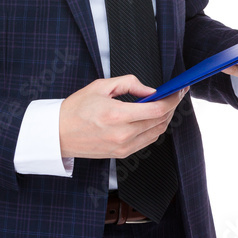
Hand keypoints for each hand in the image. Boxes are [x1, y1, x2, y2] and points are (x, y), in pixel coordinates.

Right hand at [59, 75, 188, 159]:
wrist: (59, 134)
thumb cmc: (76, 109)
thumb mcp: (101, 86)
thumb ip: (129, 84)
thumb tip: (150, 90)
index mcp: (117, 115)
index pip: (157, 109)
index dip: (172, 99)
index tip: (178, 90)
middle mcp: (123, 134)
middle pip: (160, 121)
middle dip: (171, 107)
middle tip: (174, 95)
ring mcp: (124, 147)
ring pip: (157, 133)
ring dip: (165, 118)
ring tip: (165, 105)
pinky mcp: (122, 154)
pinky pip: (147, 141)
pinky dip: (154, 129)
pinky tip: (152, 118)